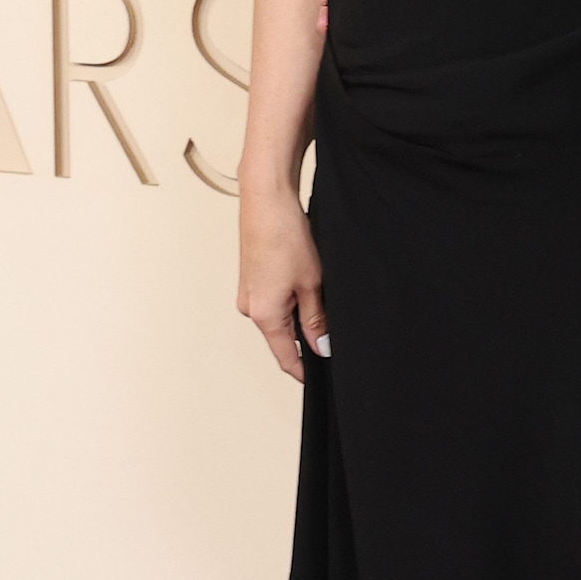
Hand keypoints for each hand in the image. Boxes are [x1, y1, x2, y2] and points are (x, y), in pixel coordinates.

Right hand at [239, 186, 328, 381]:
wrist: (266, 201)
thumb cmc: (284, 236)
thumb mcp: (312, 284)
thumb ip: (316, 319)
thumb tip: (321, 347)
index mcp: (264, 315)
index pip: (286, 356)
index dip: (304, 370)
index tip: (318, 378)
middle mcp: (250, 308)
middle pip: (282, 337)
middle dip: (307, 338)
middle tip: (332, 330)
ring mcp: (248, 293)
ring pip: (279, 317)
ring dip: (299, 315)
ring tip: (318, 294)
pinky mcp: (251, 279)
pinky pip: (273, 301)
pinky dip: (290, 300)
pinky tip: (305, 282)